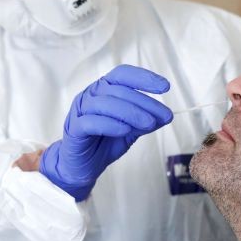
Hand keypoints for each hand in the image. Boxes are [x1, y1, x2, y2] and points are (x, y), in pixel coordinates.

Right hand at [39, 65, 173, 200]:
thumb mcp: (130, 131)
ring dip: (130, 112)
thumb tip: (166, 116)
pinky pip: (90, 122)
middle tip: (164, 115)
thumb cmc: (104, 143)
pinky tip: (125, 130)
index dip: (144, 77)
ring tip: (149, 124)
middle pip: (118, 90)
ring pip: (104, 103)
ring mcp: (80, 110)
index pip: (123, 74)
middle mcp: (91, 95)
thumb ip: (144, 121)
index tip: (165, 87)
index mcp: (104, 89)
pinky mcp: (74, 129)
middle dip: (144, 102)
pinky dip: (109, 124)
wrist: (82, 166)